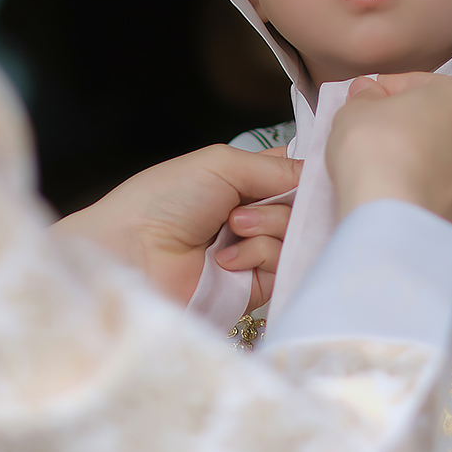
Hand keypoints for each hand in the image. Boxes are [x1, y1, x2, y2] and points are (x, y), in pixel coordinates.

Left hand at [51, 145, 299, 306]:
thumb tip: (320, 176)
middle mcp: (253, 214)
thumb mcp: (221, 164)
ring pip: (296, 236)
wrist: (130, 254)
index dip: (307, 174)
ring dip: (266, 228)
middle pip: (303, 206)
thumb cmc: (163, 199)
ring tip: (230, 230)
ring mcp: (254, 251)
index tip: (318, 173)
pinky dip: (259, 257)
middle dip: (281, 203)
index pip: (294, 174)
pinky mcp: (254, 287)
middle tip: (242, 209)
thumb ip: (278, 168)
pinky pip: (283, 267)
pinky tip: (226, 260)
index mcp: (244, 180)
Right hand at [326, 71, 451, 230]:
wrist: (390, 221)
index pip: (421, 84)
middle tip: (377, 136)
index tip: (369, 102)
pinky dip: (425, 193)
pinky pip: (444, 196)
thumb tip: (367, 92)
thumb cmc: (377, 151)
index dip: (389, 91)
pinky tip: (400, 197)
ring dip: (423, 161)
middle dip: (412, 127)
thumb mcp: (356, 109)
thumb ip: (365, 96)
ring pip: (448, 163)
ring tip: (387, 171)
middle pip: (442, 123)